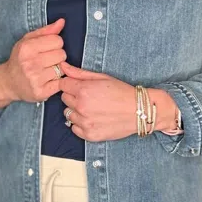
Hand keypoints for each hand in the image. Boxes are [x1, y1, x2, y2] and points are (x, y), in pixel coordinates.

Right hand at [2, 18, 66, 102]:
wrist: (8, 82)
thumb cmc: (20, 59)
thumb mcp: (27, 41)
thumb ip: (46, 31)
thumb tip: (62, 22)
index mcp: (27, 48)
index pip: (58, 40)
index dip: (55, 44)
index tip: (47, 49)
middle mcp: (30, 63)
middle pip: (62, 54)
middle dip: (57, 57)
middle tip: (47, 61)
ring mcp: (36, 79)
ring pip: (63, 69)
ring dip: (58, 69)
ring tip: (46, 70)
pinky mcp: (41, 92)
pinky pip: (62, 83)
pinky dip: (58, 81)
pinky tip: (49, 80)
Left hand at [59, 61, 178, 140]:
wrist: (139, 111)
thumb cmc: (122, 93)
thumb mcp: (102, 77)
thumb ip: (79, 73)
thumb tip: (63, 67)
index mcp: (83, 90)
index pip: (62, 84)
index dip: (70, 84)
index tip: (79, 86)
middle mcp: (81, 107)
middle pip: (64, 99)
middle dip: (74, 96)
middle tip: (90, 97)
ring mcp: (85, 123)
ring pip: (68, 114)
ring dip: (77, 111)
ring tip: (93, 109)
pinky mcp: (89, 135)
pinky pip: (74, 129)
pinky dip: (81, 124)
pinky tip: (93, 119)